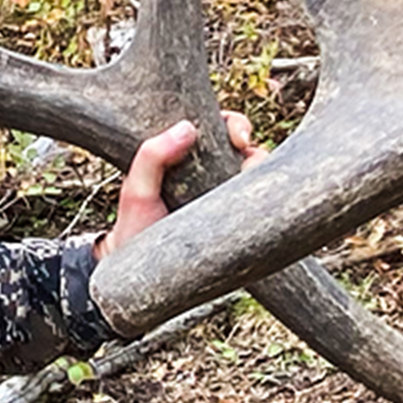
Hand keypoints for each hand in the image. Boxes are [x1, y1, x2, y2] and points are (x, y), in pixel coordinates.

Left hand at [105, 114, 261, 256]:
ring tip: (248, 182)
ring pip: (257, 173)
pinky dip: (267, 197)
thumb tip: (188, 127)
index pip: (216, 128)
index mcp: (185, 157)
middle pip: (244, 146)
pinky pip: (260, 204)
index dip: (233, 125)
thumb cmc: (135, 230)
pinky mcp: (236, 222)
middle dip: (253, 145)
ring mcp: (224, 198)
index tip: (238, 137)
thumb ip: (151, 156)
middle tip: (248, 156)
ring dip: (262, 170)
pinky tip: (261, 203)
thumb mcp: (136, 191)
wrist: (139, 278)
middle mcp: (209, 173)